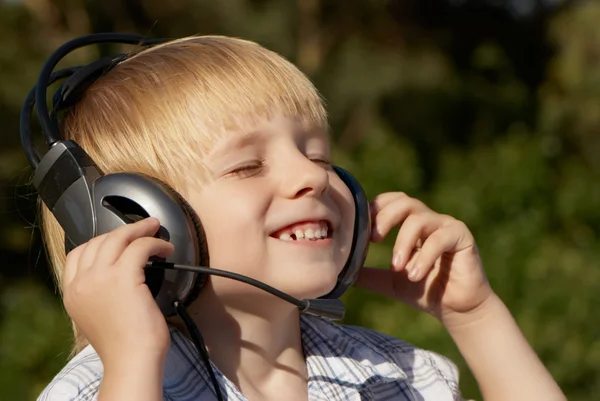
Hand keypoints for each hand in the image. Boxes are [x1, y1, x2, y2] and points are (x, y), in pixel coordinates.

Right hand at [62, 217, 173, 366]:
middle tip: (143, 227)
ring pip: (118, 238)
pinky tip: (166, 249)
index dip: (98, 242)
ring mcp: (100, 278)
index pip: (76, 254)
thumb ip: (98, 295)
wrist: (131, 360)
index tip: (118, 240)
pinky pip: (139, 247)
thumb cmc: (124, 345)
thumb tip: (116, 277)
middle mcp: (82, 283)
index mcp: (72, 294)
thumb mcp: (97, 316)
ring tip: (155, 228)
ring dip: (140, 229)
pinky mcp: (124, 277)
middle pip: (98, 241)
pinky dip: (155, 243)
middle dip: (122, 231)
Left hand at [354, 192, 493, 325]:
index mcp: (411, 225)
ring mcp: (446, 226)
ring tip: (397, 268)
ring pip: (419, 218)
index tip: (363, 232)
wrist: (457, 309)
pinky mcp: (462, 237)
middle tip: (374, 240)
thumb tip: (339, 272)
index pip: (391, 201)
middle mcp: (429, 220)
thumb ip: (368, 274)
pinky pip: (440, 238)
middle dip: (385, 217)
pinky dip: (424, 256)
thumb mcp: (390, 282)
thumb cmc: (425, 291)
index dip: (375, 209)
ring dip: (403, 242)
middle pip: (404, 201)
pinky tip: (414, 276)